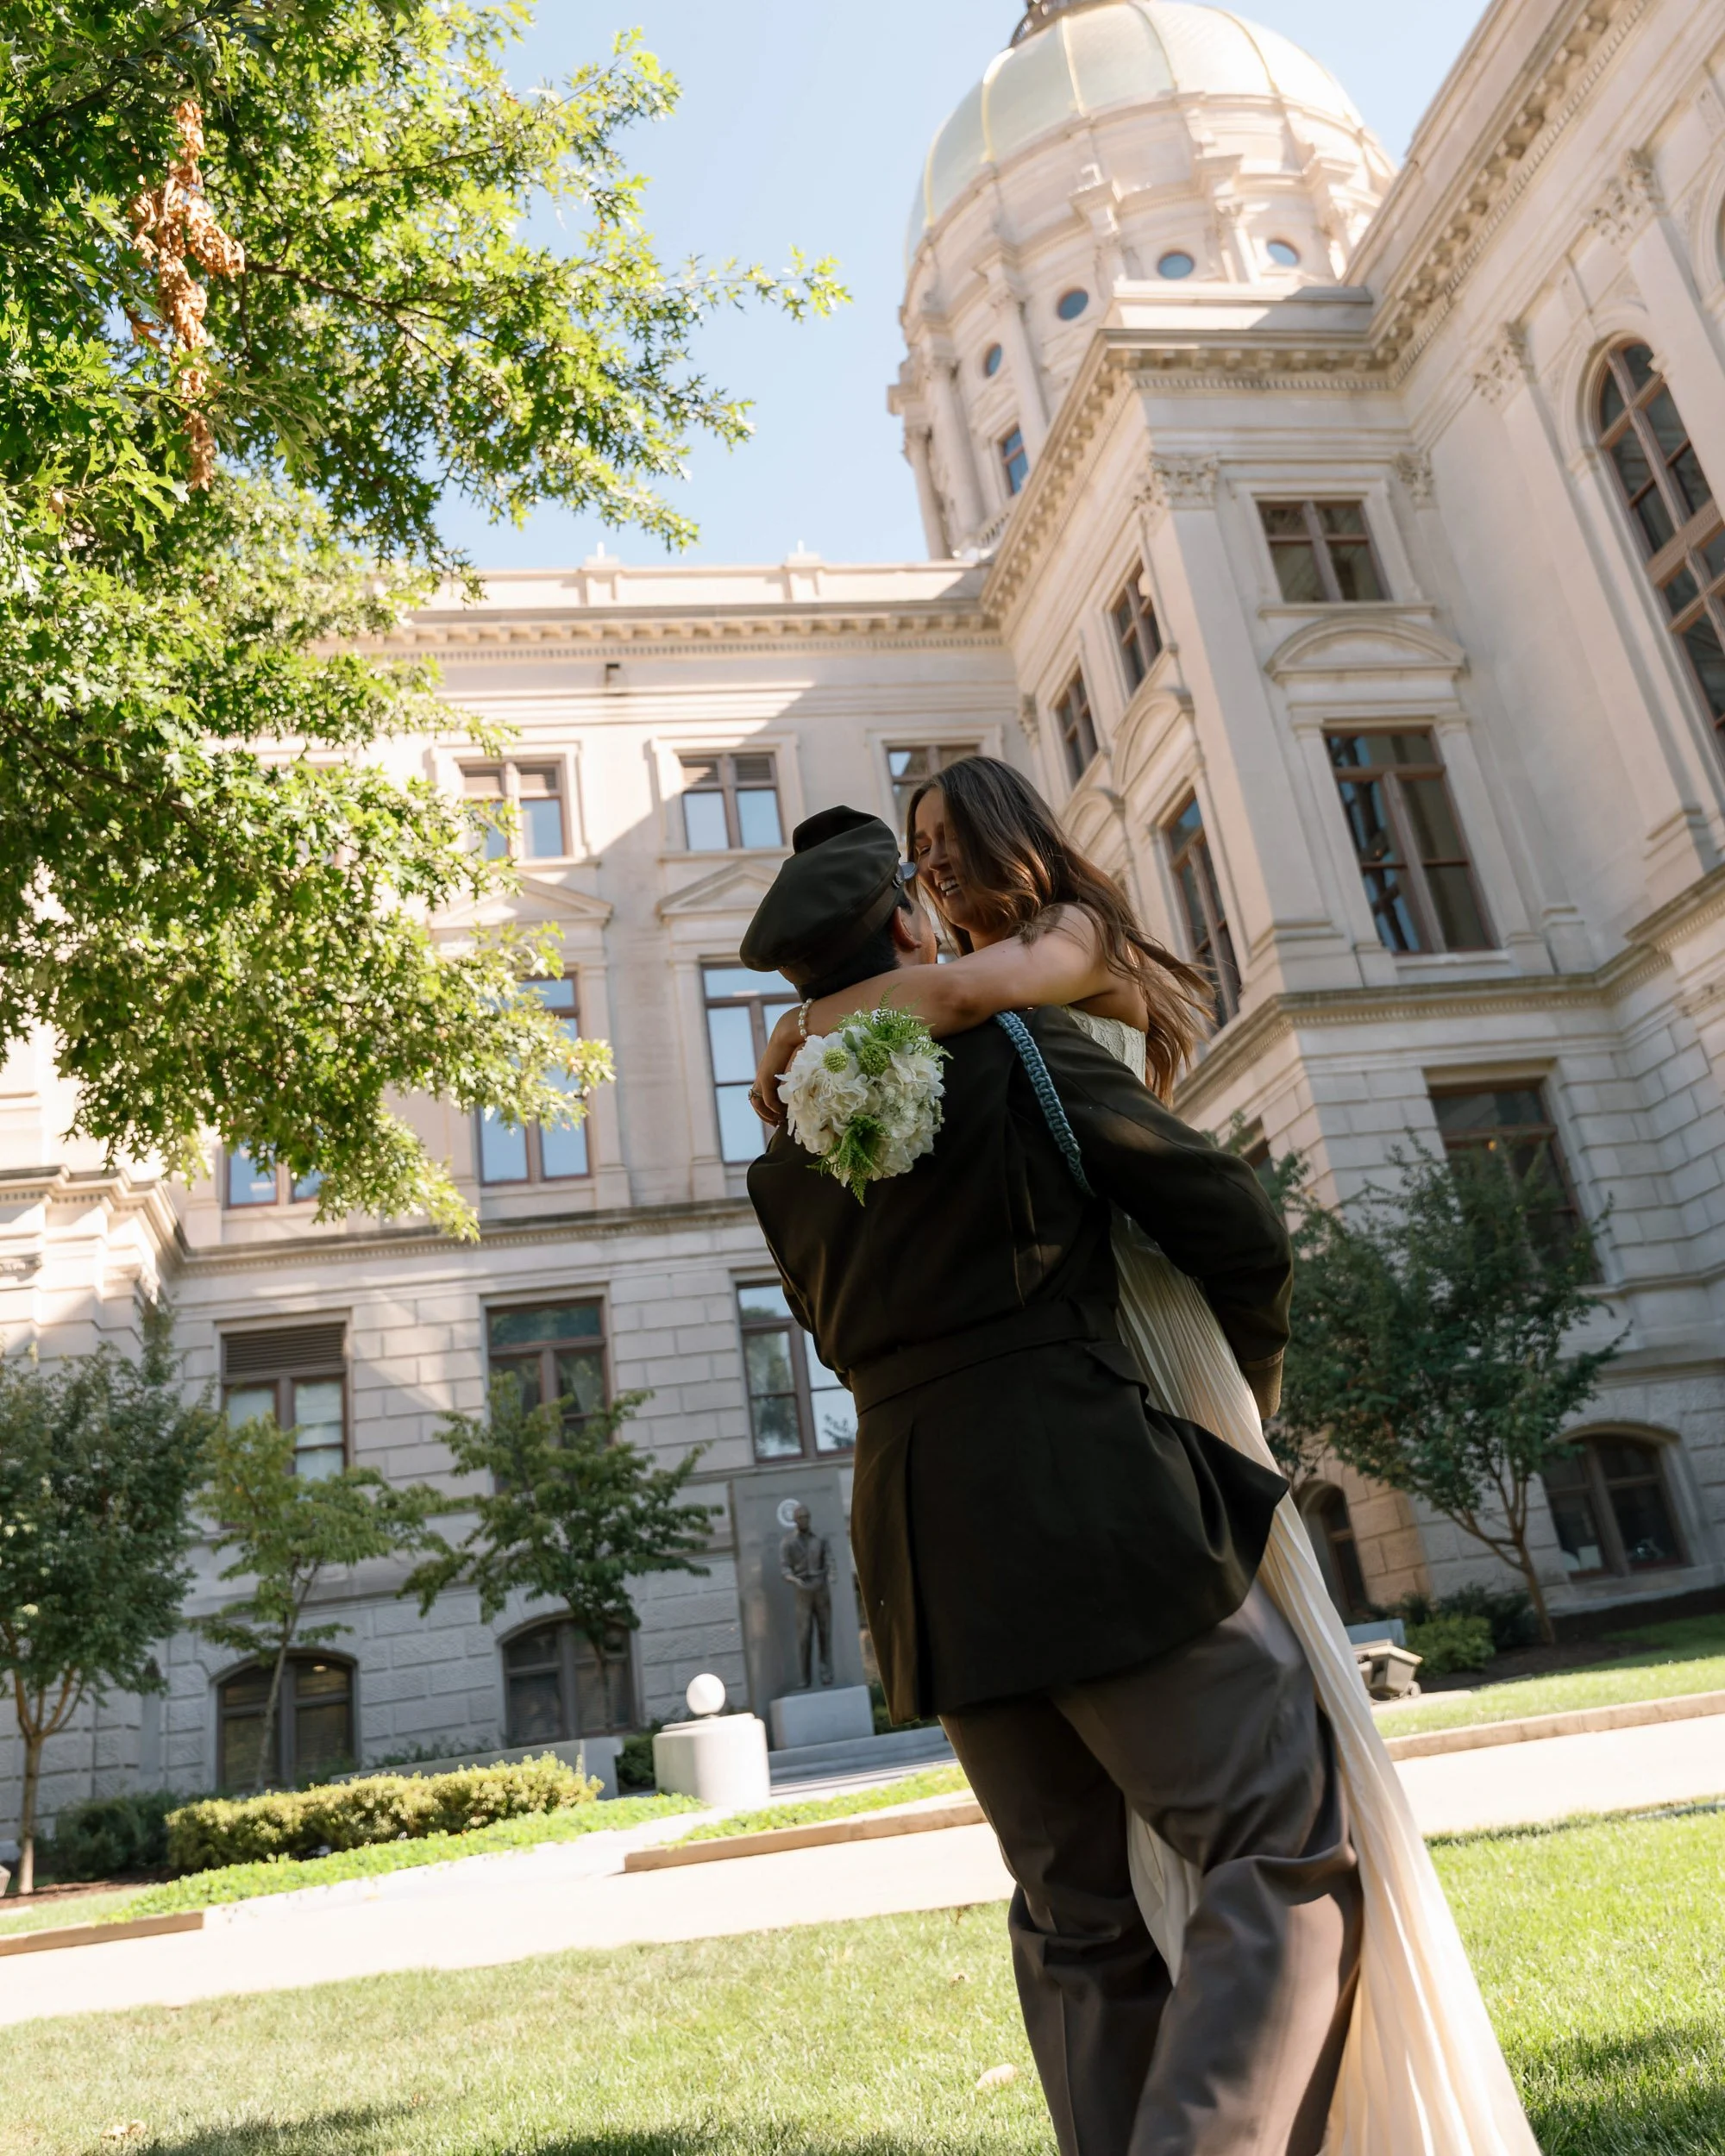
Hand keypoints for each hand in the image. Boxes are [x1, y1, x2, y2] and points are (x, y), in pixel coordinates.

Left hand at [751, 1009, 800, 1126]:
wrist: (792, 1031)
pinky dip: (773, 1108)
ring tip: (779, 1121)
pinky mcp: (766, 1077)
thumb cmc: (799, 1045)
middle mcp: (761, 1078)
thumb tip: (811, 1089)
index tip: (778, 1119)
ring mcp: (761, 1078)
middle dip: (765, 1117)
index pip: (760, 1098)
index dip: (767, 1111)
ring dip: (767, 1115)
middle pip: (755, 1103)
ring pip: (757, 1104)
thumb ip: (799, 1079)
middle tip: (776, 1124)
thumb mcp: (799, 1067)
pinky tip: (783, 1112)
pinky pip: (767, 1099)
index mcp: (767, 1076)